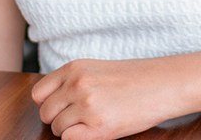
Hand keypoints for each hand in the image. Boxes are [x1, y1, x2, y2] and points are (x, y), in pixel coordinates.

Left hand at [31, 56, 189, 138]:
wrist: (161, 83)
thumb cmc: (131, 78)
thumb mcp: (95, 70)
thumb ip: (71, 81)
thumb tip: (47, 104)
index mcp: (75, 68)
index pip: (39, 93)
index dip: (48, 104)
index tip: (62, 107)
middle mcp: (77, 84)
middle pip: (46, 113)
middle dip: (59, 119)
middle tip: (80, 117)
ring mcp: (87, 105)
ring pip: (58, 129)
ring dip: (71, 130)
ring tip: (93, 120)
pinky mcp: (99, 126)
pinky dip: (80, 138)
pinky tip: (98, 128)